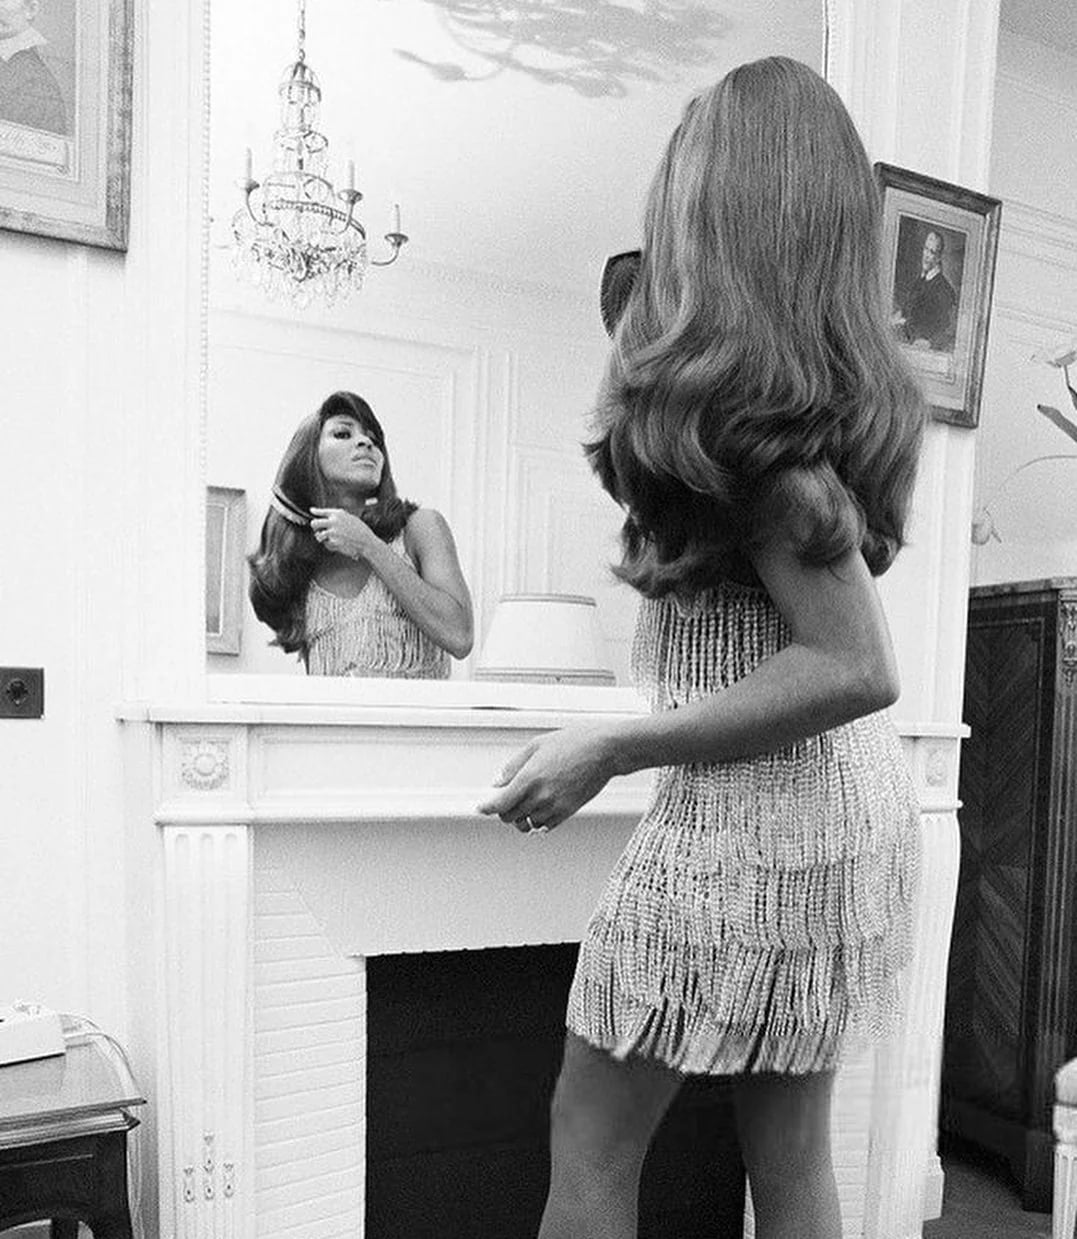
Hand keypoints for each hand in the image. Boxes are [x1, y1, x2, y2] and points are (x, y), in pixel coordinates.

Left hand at [309, 507, 379, 560]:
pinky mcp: (333, 542)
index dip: (315, 511)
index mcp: (338, 514)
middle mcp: (333, 522)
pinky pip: (326, 544)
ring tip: (328, 538)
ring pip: (318, 535)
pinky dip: (329, 544)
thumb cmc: (361, 530)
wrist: (366, 542)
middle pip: (314, 523)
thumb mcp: (351, 518)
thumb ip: (339, 517)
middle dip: (315, 526)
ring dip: (321, 537)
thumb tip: (329, 518)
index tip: (312, 511)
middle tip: (319, 529)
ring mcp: (332, 533)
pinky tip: (337, 543)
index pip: (322, 511)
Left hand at [476, 724, 619, 832]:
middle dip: (503, 811)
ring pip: (527, 824)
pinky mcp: (568, 812)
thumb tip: (498, 782)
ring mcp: (555, 806)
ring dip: (521, 818)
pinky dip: (537, 822)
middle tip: (504, 802)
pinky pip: (545, 826)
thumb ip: (514, 766)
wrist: (604, 750)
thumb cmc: (573, 742)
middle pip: (511, 817)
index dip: (487, 809)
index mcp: (530, 777)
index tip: (481, 808)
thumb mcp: (536, 746)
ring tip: (522, 806)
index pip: (500, 804)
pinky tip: (537, 811)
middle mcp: (541, 795)